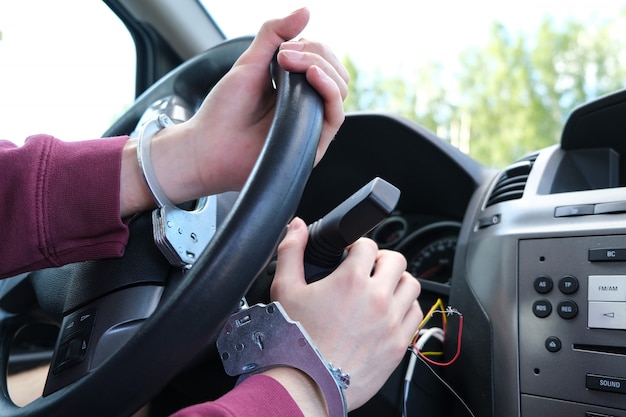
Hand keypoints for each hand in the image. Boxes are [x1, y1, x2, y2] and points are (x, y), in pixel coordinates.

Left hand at [120, 8, 348, 216]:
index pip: (323, 61)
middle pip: (335, 73)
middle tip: (285, 55)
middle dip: (318, 54)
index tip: (284, 49)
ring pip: (340, 91)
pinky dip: (329, 91)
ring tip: (293, 63)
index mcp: (294, 89)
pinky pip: (336, 116)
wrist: (208, 147)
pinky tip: (313, 76)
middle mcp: (306, 107)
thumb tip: (306, 10)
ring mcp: (311, 126)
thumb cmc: (223, 112)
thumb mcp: (250, 62)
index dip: (313, 47)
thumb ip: (275, 34)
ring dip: (323, 68)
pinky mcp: (312, 146)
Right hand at [268, 218, 422, 412]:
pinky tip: (390, 311)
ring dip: (398, 281)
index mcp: (351, 280)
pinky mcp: (399, 344)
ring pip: (411, 285)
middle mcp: (377, 298)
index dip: (356, 245)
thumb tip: (298, 227)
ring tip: (382, 287)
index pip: (367, 244)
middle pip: (396, 260)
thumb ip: (291, 252)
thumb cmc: (295, 341)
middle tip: (368, 268)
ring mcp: (391, 322)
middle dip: (381, 259)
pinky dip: (406, 308)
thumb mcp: (285, 290)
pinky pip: (416, 314)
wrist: (308, 384)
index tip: (350, 255)